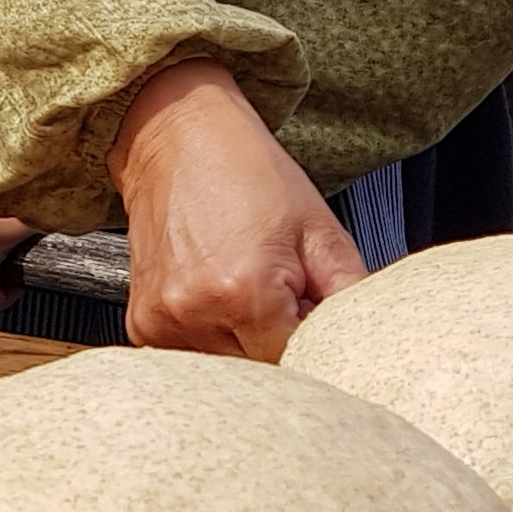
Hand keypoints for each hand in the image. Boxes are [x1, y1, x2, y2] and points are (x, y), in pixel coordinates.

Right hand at [108, 59, 363, 359]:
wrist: (177, 136)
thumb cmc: (247, 174)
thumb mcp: (320, 231)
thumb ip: (352, 300)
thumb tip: (369, 349)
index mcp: (245, 294)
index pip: (300, 366)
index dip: (318, 348)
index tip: (317, 318)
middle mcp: (195, 313)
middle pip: (262, 375)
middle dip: (284, 347)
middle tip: (287, 297)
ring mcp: (161, 322)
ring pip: (228, 371)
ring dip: (248, 346)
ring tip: (249, 291)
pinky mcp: (143, 323)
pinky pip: (194, 356)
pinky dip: (216, 337)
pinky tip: (219, 295)